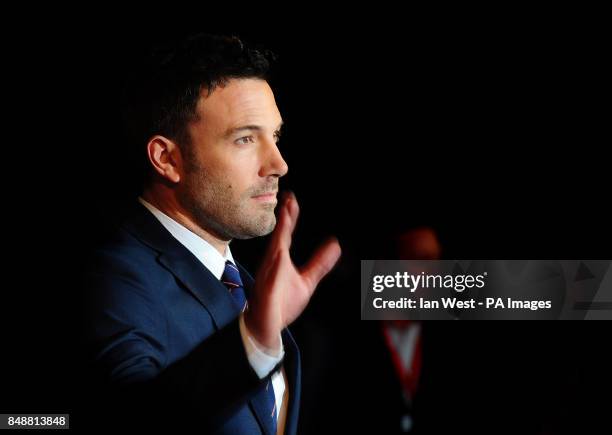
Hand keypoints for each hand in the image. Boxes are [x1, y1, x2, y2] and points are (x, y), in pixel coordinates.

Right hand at [244, 191, 341, 348]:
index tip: (292, 200)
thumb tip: (336, 245)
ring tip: (284, 216)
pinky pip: (270, 278)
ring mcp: (268, 277)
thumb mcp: (307, 280)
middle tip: (289, 198)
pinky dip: (274, 266)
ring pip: (273, 251)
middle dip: (283, 218)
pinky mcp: (266, 292)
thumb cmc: (282, 303)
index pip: (285, 234)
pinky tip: (279, 255)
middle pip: (278, 237)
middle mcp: (272, 264)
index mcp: (280, 259)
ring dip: (278, 234)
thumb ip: (319, 263)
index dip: (289, 217)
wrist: (267, 328)